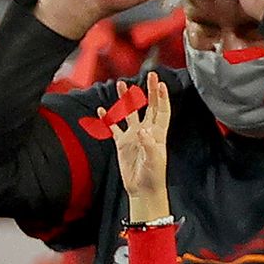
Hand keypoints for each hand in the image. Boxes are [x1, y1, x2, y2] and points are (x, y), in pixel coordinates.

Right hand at [110, 72, 171, 220]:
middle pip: (147, 106)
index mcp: (157, 133)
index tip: (160, 84)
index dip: (161, 97)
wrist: (142, 189)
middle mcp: (146, 130)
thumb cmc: (153, 175)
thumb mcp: (154, 160)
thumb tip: (143, 131)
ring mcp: (133, 135)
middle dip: (148, 90)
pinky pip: (113, 127)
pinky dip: (107, 118)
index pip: (161, 111)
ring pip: (128, 112)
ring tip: (120, 84)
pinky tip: (102, 110)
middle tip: (149, 74)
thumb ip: (149, 145)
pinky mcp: (122, 143)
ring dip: (125, 99)